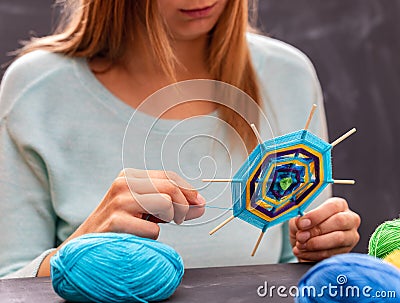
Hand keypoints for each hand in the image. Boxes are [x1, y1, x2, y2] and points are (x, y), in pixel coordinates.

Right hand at [73, 168, 205, 239]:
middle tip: (182, 219)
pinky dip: (150, 237)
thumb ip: (173, 206)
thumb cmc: (120, 227)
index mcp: (130, 177)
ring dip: (166, 221)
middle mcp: (124, 184)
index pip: (169, 176)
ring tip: (152, 226)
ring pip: (165, 205)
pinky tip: (136, 237)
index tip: (199, 202)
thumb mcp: (147, 211)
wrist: (85, 245)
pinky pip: (152, 229)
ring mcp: (119, 201)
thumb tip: (201, 205)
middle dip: (184, 206)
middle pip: (170, 188)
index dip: (188, 190)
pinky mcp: (117, 221)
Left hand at [289, 197, 359, 261]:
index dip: (316, 215)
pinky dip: (314, 254)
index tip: (302, 223)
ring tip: (300, 245)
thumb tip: (299, 222)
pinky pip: (333, 253)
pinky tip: (303, 253)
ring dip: (315, 244)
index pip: (332, 206)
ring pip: (338, 239)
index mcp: (338, 205)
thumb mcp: (298, 221)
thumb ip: (298, 220)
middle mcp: (349, 219)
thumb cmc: (305, 229)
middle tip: (301, 236)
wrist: (305, 246)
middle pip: (339, 221)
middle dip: (317, 230)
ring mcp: (351, 236)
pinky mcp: (347, 252)